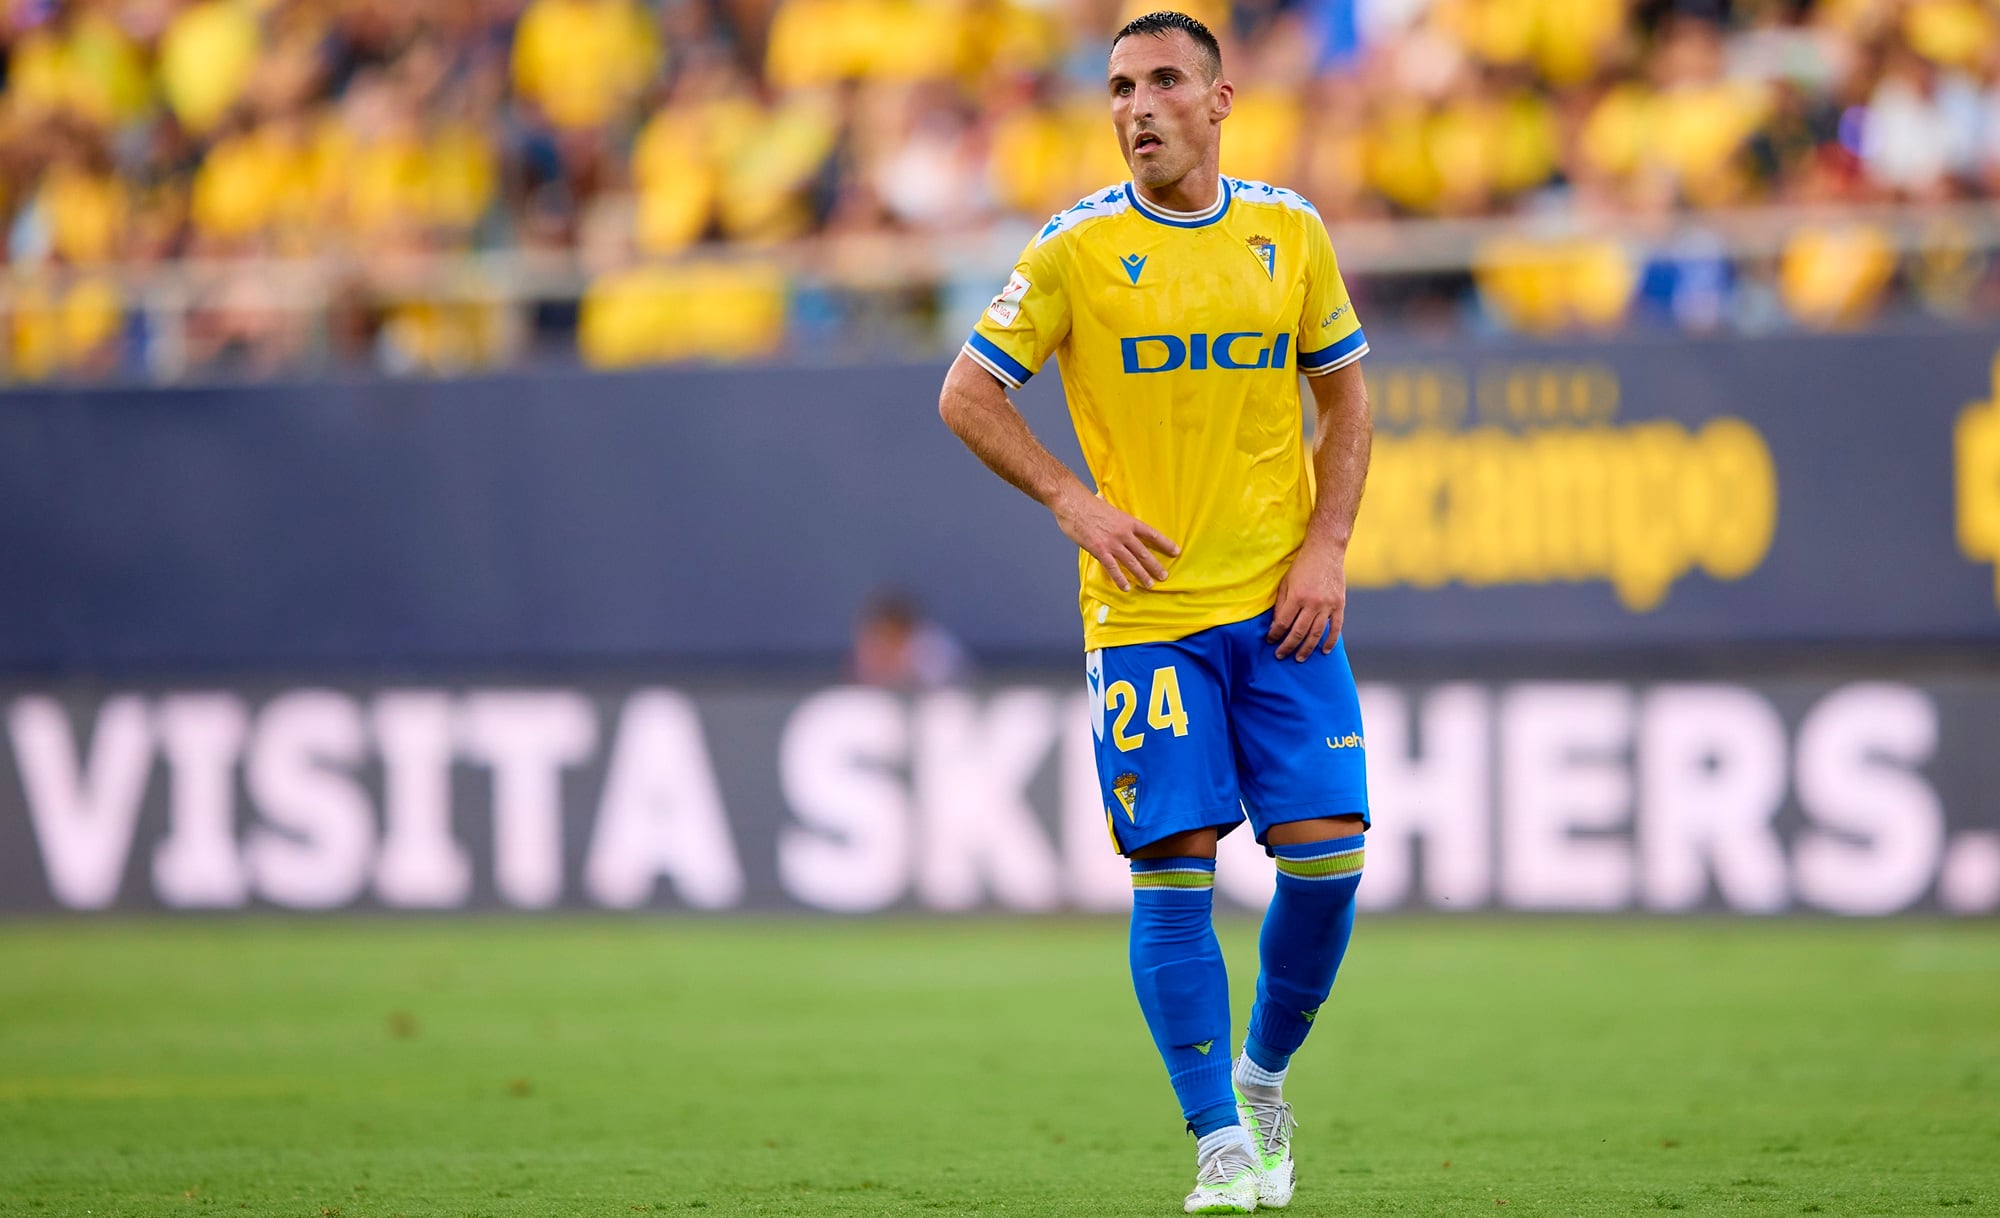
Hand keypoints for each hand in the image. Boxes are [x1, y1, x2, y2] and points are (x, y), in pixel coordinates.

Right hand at [1052, 488, 1178, 591]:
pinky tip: (1126, 587)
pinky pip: (1112, 568)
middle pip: (1144, 552)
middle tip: (1163, 576)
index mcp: (1128, 521)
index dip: (1165, 543)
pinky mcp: (1099, 550)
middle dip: (1155, 566)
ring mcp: (1112, 543)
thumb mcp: (1108, 507)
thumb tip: (1113, 508)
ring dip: (1142, 575)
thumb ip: (1114, 516)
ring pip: (1132, 562)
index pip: (1152, 534)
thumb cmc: (1087, 504)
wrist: (1072, 503)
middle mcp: (1124, 533)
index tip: (1175, 551)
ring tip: (1149, 584)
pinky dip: (1120, 579)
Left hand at [1268, 539, 1345, 660]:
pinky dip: (1330, 641)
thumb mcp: (1286, 582)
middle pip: (1299, 632)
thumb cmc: (1302, 566)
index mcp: (1297, 596)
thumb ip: (1281, 604)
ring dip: (1307, 649)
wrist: (1326, 551)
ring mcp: (1328, 605)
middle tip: (1281, 656)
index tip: (1270, 641)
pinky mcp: (1339, 605)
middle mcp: (1313, 603)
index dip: (1275, 634)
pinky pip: (1336, 627)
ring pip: (1316, 633)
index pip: (1283, 623)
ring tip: (1299, 658)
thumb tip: (1276, 625)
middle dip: (1288, 646)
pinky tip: (1325, 651)